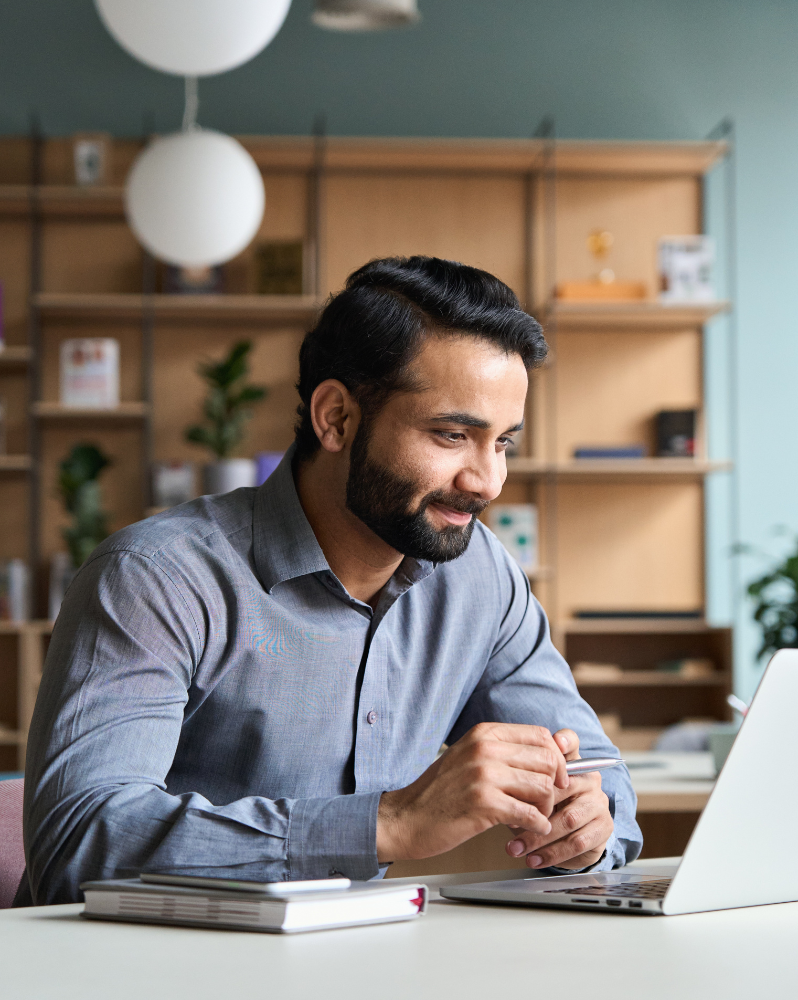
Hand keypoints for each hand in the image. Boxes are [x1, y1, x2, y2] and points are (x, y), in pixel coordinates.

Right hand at [376, 722, 569, 862]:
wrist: (405, 818)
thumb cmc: (438, 792)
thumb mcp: (468, 758)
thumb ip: (502, 752)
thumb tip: (548, 756)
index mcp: (484, 733)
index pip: (541, 737)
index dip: (557, 759)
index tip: (557, 778)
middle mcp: (485, 748)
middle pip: (547, 761)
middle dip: (554, 786)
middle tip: (544, 802)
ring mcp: (484, 775)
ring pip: (543, 787)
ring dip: (545, 808)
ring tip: (532, 818)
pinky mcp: (484, 804)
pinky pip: (530, 814)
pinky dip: (536, 825)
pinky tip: (527, 829)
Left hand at [505, 729, 613, 869]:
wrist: (566, 841)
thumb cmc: (542, 808)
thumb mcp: (528, 792)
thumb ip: (520, 781)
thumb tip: (499, 785)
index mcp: (572, 762)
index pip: (572, 743)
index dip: (565, 740)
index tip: (555, 743)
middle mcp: (589, 778)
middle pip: (563, 787)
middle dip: (533, 807)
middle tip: (509, 820)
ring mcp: (599, 802)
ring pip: (568, 819)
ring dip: (538, 837)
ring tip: (515, 847)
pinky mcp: (603, 828)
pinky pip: (577, 842)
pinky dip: (551, 853)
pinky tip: (533, 859)